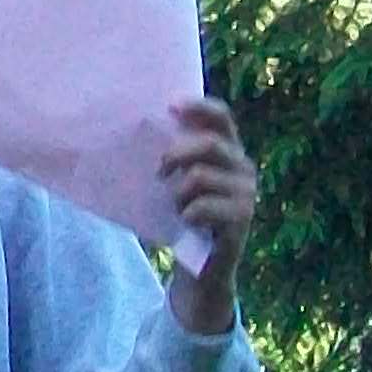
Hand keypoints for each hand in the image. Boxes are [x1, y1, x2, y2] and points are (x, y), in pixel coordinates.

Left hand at [161, 96, 257, 335]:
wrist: (199, 264)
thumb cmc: (181, 216)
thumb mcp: (174, 181)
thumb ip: (168, 156)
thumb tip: (124, 131)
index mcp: (227, 150)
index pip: (222, 117)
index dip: (200, 107)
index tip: (170, 107)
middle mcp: (243, 166)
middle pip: (210, 144)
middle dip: (177, 154)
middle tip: (159, 172)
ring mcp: (247, 192)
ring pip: (201, 176)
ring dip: (178, 193)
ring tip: (177, 207)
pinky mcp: (244, 218)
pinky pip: (204, 206)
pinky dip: (187, 214)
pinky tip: (188, 222)